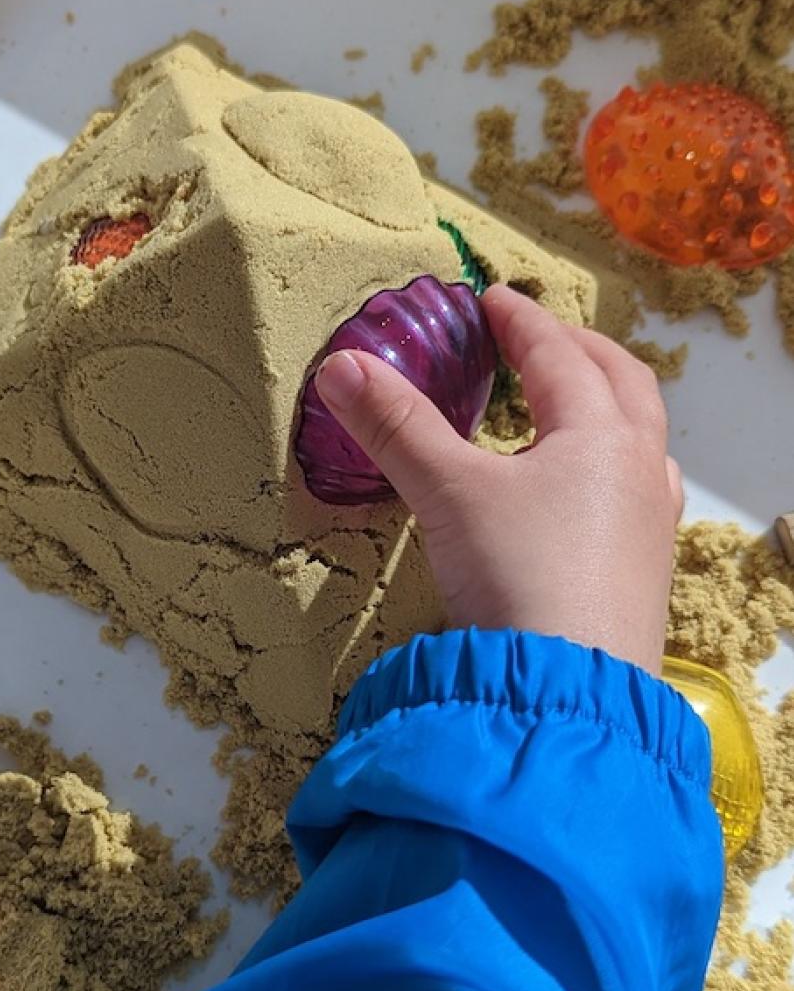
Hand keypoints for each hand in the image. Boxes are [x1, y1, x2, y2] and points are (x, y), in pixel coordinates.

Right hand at [314, 285, 682, 674]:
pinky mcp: (648, 570)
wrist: (568, 690)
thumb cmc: (516, 576)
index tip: (491, 300)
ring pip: (644, 438)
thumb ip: (395, 427)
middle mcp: (639, 467)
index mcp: (598, 433)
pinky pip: (644, 491)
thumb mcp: (447, 494)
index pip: (558, 354)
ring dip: (610, 405)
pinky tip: (593, 493)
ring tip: (574, 406)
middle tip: (539, 337)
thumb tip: (339, 366)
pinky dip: (617, 467)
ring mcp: (652, 520)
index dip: (520, 321)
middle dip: (579, 350)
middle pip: (622, 381)